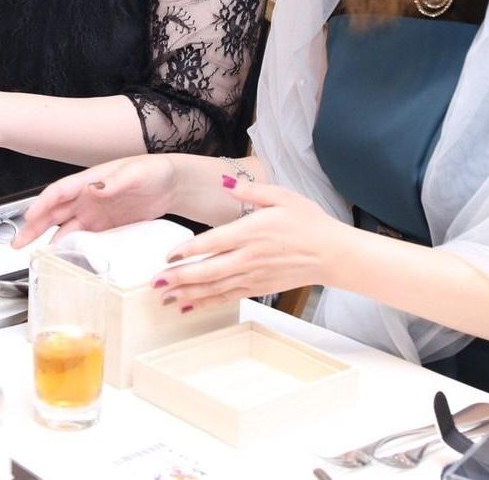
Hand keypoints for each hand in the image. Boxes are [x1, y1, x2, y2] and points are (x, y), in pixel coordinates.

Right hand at [11, 155, 178, 246]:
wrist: (174, 185)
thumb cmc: (156, 170)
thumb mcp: (137, 172)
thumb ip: (116, 180)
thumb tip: (94, 188)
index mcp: (91, 180)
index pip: (59, 192)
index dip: (42, 205)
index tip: (28, 218)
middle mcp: (89, 197)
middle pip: (55, 212)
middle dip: (34, 227)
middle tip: (17, 243)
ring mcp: (97, 213)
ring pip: (66, 227)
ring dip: (51, 240)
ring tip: (37, 256)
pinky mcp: (108, 226)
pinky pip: (86, 239)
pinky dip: (74, 248)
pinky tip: (66, 259)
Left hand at [148, 181, 344, 312]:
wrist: (333, 253)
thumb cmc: (308, 221)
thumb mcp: (281, 196)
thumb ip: (251, 190)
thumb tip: (225, 182)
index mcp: (251, 231)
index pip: (213, 242)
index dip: (188, 251)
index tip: (168, 257)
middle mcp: (249, 257)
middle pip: (208, 271)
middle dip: (180, 278)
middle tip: (155, 283)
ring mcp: (254, 275)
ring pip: (215, 288)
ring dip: (188, 293)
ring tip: (164, 298)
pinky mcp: (259, 287)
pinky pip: (229, 297)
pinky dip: (208, 303)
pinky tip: (190, 306)